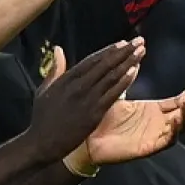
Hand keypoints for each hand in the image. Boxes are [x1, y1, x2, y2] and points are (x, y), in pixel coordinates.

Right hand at [27, 40, 143, 161]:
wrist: (42, 143)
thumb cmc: (42, 119)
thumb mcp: (44, 90)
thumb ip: (54, 70)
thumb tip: (58, 49)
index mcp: (66, 79)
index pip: (92, 60)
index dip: (109, 50)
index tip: (123, 43)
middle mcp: (78, 85)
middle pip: (105, 64)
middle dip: (124, 51)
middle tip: (139, 41)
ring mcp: (87, 99)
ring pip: (111, 76)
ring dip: (128, 62)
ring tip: (141, 51)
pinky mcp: (94, 113)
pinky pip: (113, 93)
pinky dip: (124, 81)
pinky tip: (135, 70)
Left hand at [79, 83, 184, 167]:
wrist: (87, 138)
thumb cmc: (102, 117)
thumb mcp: (118, 95)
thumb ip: (128, 78)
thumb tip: (135, 57)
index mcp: (153, 111)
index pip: (179, 102)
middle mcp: (158, 124)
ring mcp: (154, 136)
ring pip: (180, 127)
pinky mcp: (148, 147)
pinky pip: (167, 140)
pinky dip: (174, 131)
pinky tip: (176, 118)